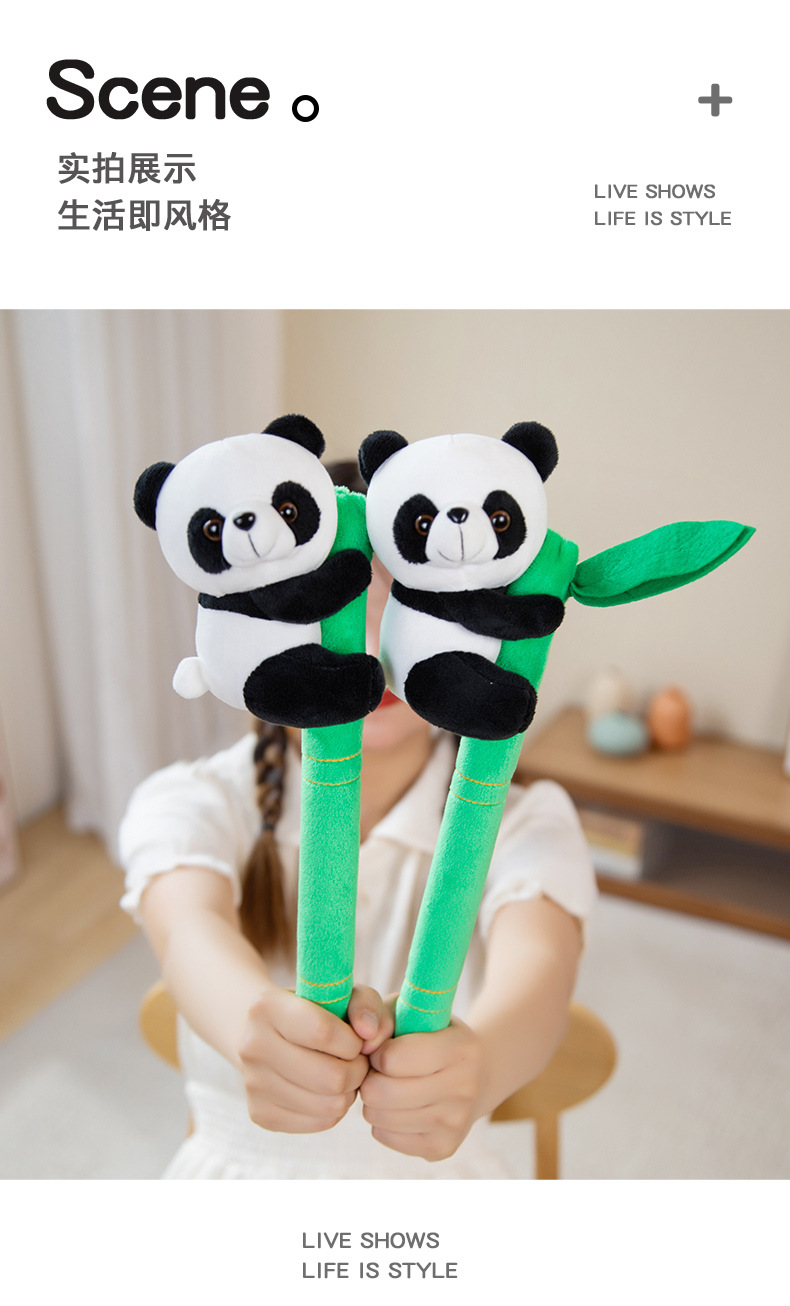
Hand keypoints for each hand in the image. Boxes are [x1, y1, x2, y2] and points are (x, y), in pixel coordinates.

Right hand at [238, 985, 390, 1133]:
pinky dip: (334, 1108)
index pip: (324, 1033)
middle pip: (331, 1077)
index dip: (353, 1041)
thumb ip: (365, 1004)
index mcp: (267, 1007)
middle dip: (357, 1070)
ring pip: (330, 1105)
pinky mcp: (260, 1114)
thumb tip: (371, 1036)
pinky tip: (327, 1089)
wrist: (262, 1031)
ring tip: (343, 1073)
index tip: (356, 1039)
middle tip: (356, 1061)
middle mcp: (253, 1046)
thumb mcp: (339, 993)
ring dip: (349, 1091)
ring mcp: (253, 1084)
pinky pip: (320, 1123)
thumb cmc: (310, 1009)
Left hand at [359, 1016, 486, 1161]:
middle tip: (381, 1071)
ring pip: (379, 1117)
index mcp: (462, 1048)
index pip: (393, 1058)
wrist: (474, 1075)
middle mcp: (465, 1088)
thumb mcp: (409, 1011)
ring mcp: (456, 1122)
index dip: (378, 1052)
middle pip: (381, 1092)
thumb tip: (365, 1045)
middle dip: (371, 1078)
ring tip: (391, 1085)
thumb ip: (382, 1016)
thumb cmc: (430, 1035)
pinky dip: (383, 1120)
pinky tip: (401, 1106)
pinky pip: (384, 1135)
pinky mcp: (442, 1148)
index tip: (385, 1048)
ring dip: (375, 1100)